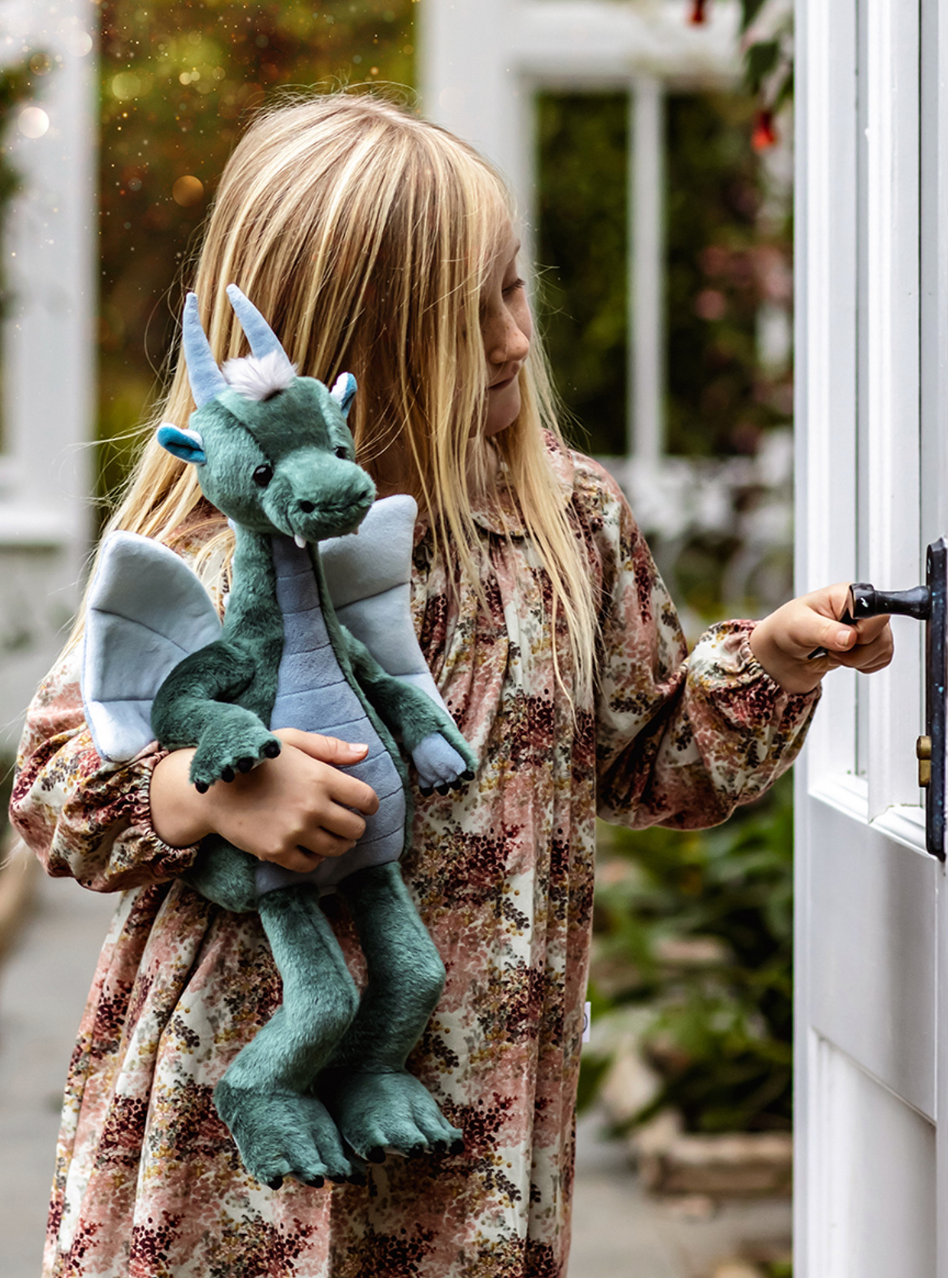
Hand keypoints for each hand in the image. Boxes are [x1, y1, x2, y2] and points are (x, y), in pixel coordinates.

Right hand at [151, 727, 378, 870]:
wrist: (213, 789)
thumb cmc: (256, 760)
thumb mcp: (291, 741)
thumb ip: (329, 747)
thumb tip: (365, 752)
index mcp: (320, 777)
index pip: (366, 799)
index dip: (369, 804)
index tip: (363, 805)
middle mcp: (311, 806)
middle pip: (355, 828)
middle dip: (355, 826)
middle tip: (345, 822)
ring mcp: (294, 831)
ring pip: (337, 849)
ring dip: (338, 843)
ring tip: (330, 835)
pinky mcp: (277, 850)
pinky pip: (310, 865)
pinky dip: (314, 858)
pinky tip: (308, 847)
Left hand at [749, 582, 893, 693]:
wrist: (780, 655)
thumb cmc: (785, 630)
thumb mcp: (799, 627)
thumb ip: (825, 631)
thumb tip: (850, 636)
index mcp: (847, 595)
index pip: (876, 609)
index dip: (864, 629)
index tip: (847, 637)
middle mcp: (860, 610)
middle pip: (882, 633)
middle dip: (856, 649)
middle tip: (831, 647)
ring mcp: (866, 628)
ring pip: (883, 649)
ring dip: (857, 660)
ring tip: (833, 652)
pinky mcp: (868, 647)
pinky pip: (881, 660)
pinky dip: (863, 666)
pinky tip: (842, 659)